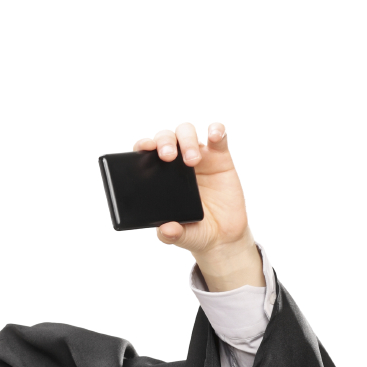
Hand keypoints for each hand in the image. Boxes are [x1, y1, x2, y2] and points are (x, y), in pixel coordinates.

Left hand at [134, 122, 262, 290]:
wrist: (223, 236)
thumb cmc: (196, 231)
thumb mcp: (181, 236)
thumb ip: (171, 233)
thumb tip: (165, 230)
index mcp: (159, 177)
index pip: (146, 154)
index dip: (143, 146)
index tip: (144, 148)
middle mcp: (175, 163)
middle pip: (166, 138)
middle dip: (165, 142)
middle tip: (168, 157)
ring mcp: (198, 157)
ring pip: (187, 132)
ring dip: (187, 140)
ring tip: (192, 160)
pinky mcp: (220, 157)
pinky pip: (219, 136)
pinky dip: (217, 130)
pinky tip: (215, 136)